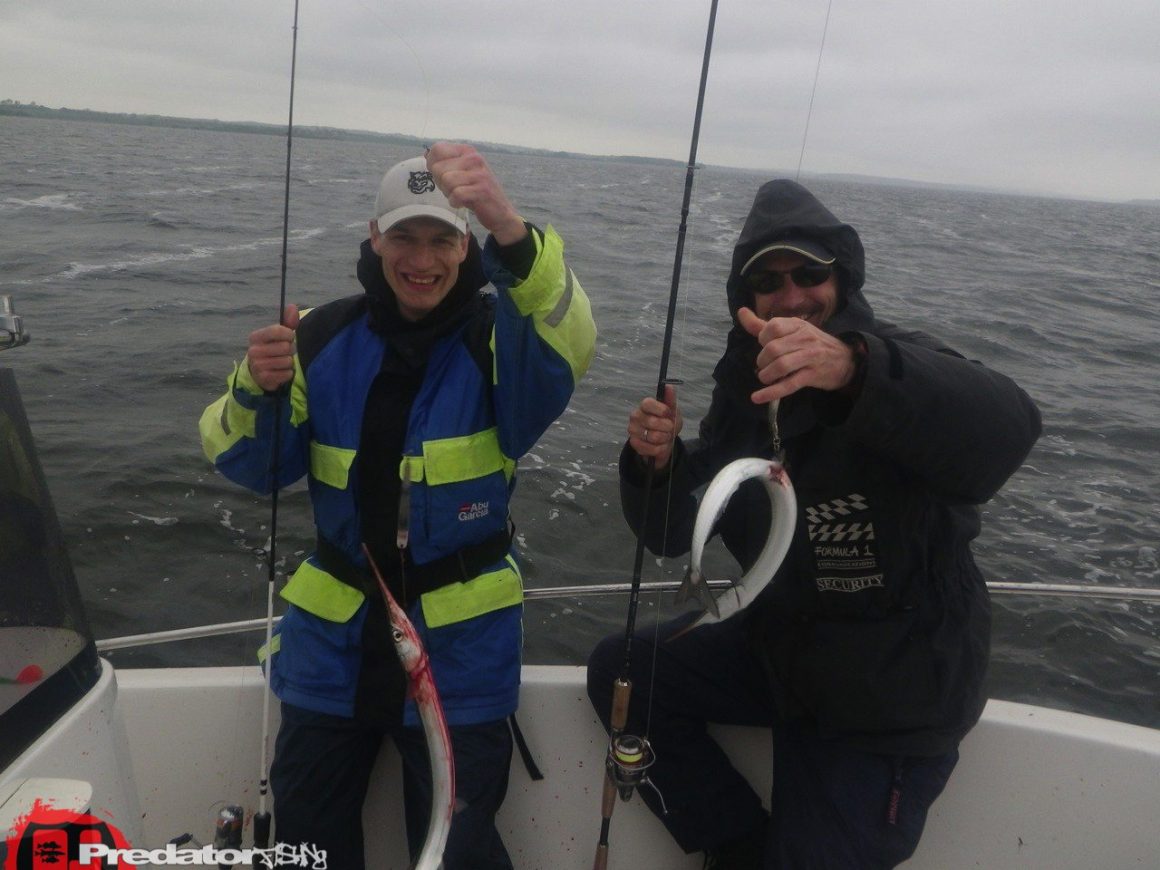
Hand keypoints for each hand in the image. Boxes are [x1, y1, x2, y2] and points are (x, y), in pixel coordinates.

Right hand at [246, 304, 298, 391]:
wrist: (260, 372)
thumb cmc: (273, 349)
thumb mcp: (279, 335)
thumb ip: (288, 321)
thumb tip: (292, 306)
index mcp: (255, 337)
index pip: (278, 330)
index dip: (289, 334)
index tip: (289, 337)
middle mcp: (253, 351)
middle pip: (285, 347)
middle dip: (290, 350)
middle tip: (284, 352)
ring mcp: (258, 365)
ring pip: (287, 361)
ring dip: (289, 362)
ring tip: (282, 361)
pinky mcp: (264, 378)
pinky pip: (287, 374)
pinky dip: (288, 373)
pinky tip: (280, 371)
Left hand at [426, 142, 526, 245]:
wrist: (499, 212)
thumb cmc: (474, 192)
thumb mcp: (459, 172)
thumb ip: (443, 163)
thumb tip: (426, 155)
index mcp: (467, 150)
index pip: (437, 150)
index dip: (434, 166)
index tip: (446, 176)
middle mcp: (474, 158)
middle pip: (438, 168)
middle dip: (442, 184)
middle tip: (457, 189)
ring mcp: (479, 173)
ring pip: (446, 181)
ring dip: (449, 193)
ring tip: (461, 195)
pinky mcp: (482, 189)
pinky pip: (456, 194)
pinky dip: (456, 202)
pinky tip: (465, 203)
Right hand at [627, 384, 681, 469]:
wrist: (664, 441)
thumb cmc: (667, 422)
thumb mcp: (673, 411)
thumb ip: (670, 399)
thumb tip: (669, 386)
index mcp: (645, 405)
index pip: (647, 403)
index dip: (660, 409)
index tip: (668, 413)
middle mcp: (636, 416)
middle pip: (652, 422)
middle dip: (667, 427)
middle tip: (669, 428)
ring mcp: (633, 430)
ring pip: (653, 436)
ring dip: (664, 438)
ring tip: (665, 436)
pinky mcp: (634, 443)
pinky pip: (650, 448)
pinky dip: (660, 448)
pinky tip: (660, 445)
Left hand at [737, 307, 859, 404]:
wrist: (845, 360)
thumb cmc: (812, 344)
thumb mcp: (791, 331)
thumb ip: (763, 325)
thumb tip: (741, 312)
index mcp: (797, 325)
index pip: (772, 327)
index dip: (763, 339)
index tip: (765, 346)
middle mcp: (804, 338)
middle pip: (773, 349)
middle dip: (762, 361)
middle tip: (764, 366)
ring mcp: (810, 357)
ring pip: (780, 366)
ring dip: (766, 375)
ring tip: (766, 377)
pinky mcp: (812, 376)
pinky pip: (789, 385)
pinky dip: (771, 393)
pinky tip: (757, 397)